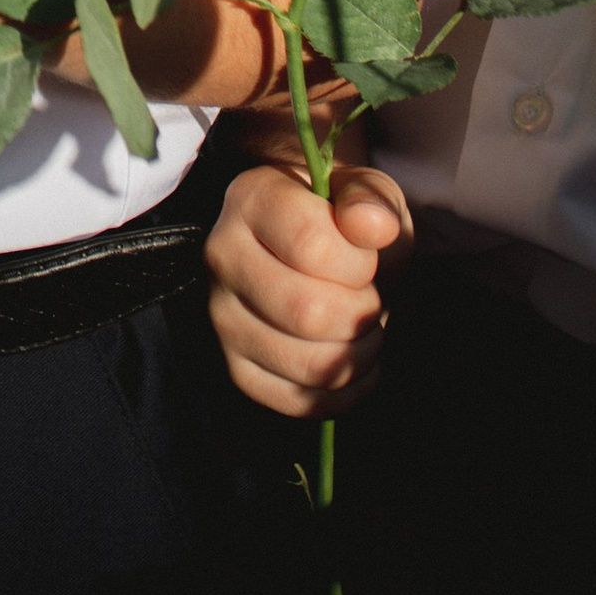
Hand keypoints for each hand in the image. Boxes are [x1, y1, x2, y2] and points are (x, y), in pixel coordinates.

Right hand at [205, 157, 412, 417]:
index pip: (311, 245)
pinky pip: (297, 402)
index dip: (359, 263)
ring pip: (306, 363)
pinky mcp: (237, 366)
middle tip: (369, 299)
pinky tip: (354, 363)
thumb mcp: (365, 192)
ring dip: (358, 355)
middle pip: (308, 312)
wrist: (311, 244)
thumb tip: (373, 225)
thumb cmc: (342, 218)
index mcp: (251, 200)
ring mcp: (223, 316)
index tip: (366, 258)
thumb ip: (371, 199)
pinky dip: (344, 392)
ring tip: (364, 330)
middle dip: (362, 314)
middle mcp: (223, 257)